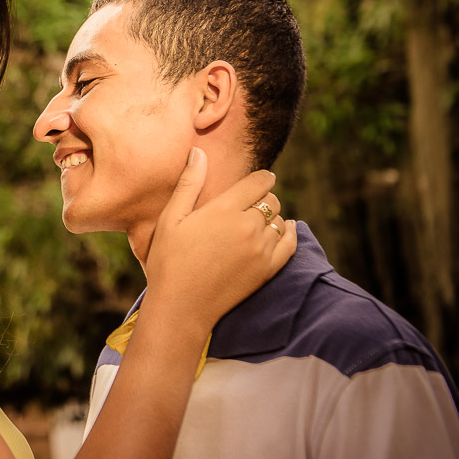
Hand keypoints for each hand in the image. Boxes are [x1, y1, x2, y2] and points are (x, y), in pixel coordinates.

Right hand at [142, 148, 295, 332]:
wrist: (181, 306)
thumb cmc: (169, 260)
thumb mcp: (171, 218)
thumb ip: (189, 183)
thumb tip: (199, 152)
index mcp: (223, 209)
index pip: (258, 182)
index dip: (261, 178)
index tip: (260, 178)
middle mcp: (247, 226)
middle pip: (271, 200)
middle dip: (264, 197)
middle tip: (251, 203)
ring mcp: (260, 249)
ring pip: (281, 220)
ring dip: (272, 217)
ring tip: (258, 221)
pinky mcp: (267, 270)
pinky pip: (290, 243)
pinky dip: (290, 233)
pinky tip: (286, 229)